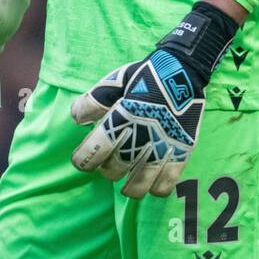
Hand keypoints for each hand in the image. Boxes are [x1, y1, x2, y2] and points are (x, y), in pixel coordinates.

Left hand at [70, 49, 205, 197]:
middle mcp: (141, 134)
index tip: (82, 161)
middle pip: (115, 168)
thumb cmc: (144, 77)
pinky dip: (157, 188)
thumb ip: (93, 101)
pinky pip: (168, 181)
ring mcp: (163, 145)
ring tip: (127, 185)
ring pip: (141, 182)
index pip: (95, 149)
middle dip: (107, 170)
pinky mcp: (182, 150)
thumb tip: (76, 119)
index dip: (83, 160)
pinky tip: (152, 184)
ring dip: (130, 187)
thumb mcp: (114, 81)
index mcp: (122, 116)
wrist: (182, 70)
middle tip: (110, 165)